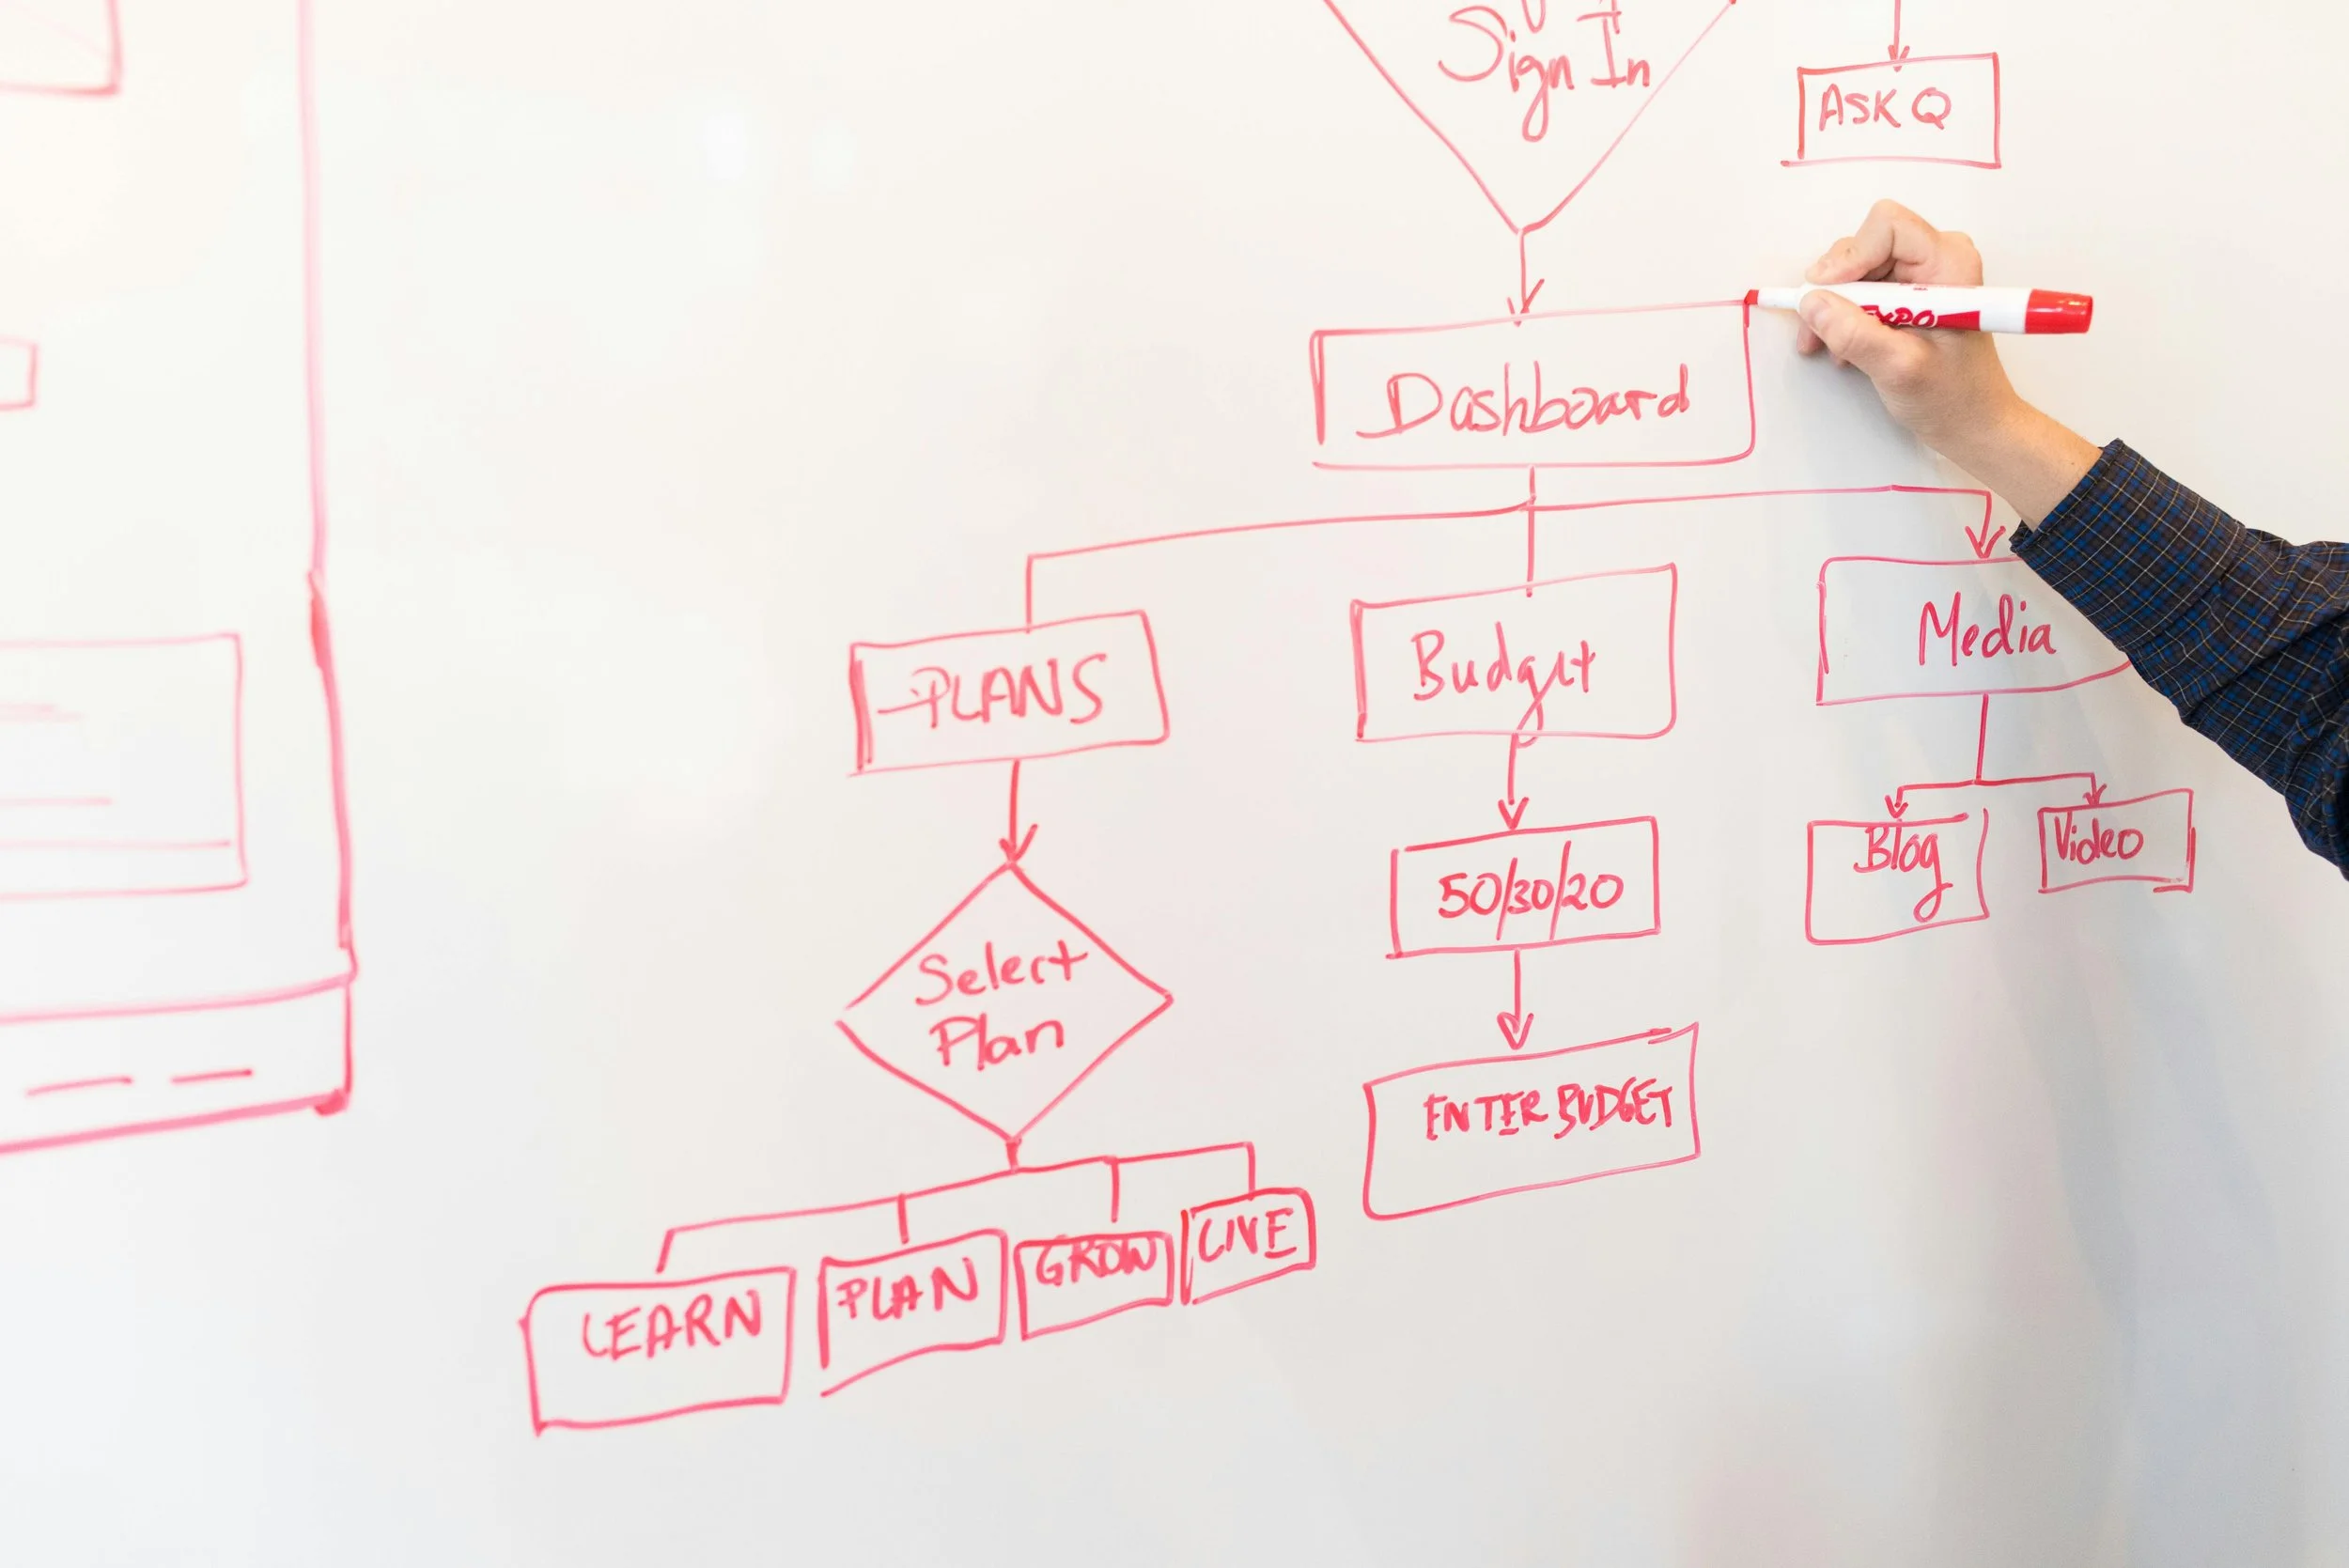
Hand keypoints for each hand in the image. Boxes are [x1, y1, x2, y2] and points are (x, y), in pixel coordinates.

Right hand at [1796, 199, 2099, 522]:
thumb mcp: (1899, 369)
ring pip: (1857, 266)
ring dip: (1833, 304)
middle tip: (1817, 328)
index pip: (1887, 227)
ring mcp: (1921, 274)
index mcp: (1950, 264)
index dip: (1849, 257)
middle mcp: (1937, 258)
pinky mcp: (1908, 291)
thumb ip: (1855, 334)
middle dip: (1835, 286)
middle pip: (1866, 245)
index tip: (1824, 295)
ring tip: (1829, 344)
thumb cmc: (1953, 398)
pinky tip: (1841, 344)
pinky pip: (1862, 285)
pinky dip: (1842, 313)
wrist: (1973, 422)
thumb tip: (1811, 304)